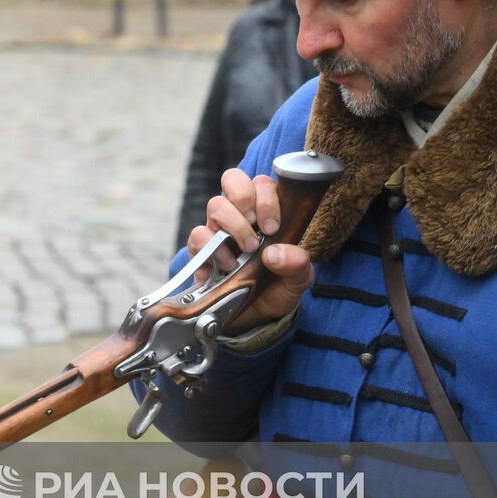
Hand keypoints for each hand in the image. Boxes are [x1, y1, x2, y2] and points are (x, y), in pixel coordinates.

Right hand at [186, 167, 313, 330]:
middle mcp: (240, 215)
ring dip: (234, 225)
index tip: (273, 227)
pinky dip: (214, 248)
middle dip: (245, 197)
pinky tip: (229, 265)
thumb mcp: (298, 280)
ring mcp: (218, 231)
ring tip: (247, 249)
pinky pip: (198, 235)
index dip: (266, 197)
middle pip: (232, 178)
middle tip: (258, 227)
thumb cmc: (276, 289)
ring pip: (216, 204)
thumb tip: (275, 253)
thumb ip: (298, 264)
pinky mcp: (201, 251)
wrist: (254, 319)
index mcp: (265, 212)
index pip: (262, 183)